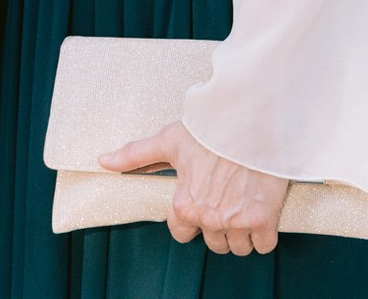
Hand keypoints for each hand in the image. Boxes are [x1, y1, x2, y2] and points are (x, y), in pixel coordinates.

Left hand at [102, 119, 287, 255]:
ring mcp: (236, 222)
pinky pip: (263, 245)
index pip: (181, 234)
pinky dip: (264, 234)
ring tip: (242, 205)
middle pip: (213, 243)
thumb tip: (103, 161)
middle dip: (217, 226)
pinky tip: (261, 213)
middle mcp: (208, 218)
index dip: (190, 221)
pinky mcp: (264, 220)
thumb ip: (135, 155)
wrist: (250, 120)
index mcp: (184, 204)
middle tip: (225, 201)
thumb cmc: (209, 128)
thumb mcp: (168, 140)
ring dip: (240, 233)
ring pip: (237, 247)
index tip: (201, 204)